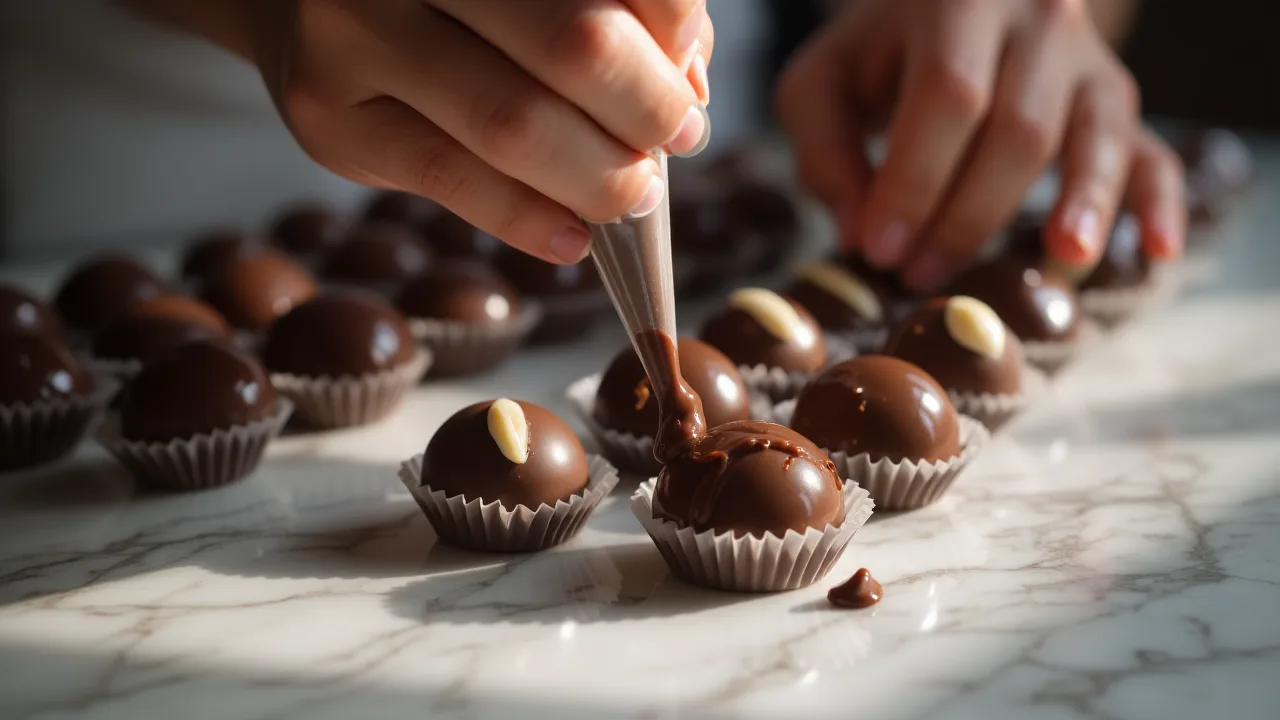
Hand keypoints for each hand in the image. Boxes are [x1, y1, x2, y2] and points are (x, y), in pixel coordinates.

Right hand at [234, 0, 712, 263]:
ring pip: (513, 123)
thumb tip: (687, 84)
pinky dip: (530, 219)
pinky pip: (452, 182)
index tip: (688, 75)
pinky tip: (573, 236)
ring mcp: (352, 32)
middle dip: (647, 109)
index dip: (672, 25)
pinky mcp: (329, 120)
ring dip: (598, 176)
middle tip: (677, 137)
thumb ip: (618, 4)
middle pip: (573, 45)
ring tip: (633, 193)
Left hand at [776, 0, 1184, 291]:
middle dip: (967, 214)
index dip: (915, 179)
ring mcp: (1087, 60)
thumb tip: (860, 232)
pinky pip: (1150, 150)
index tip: (879, 249)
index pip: (949, 93)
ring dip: (1077, 208)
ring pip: (1095, 136)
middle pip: (1020, 126)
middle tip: (918, 275)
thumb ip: (824, 151)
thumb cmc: (875, 58)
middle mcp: (1037, 18)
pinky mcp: (1113, 103)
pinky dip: (1156, 203)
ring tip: (1057, 264)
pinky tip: (1155, 251)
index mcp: (956, 0)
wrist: (948, 11)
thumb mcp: (821, 85)